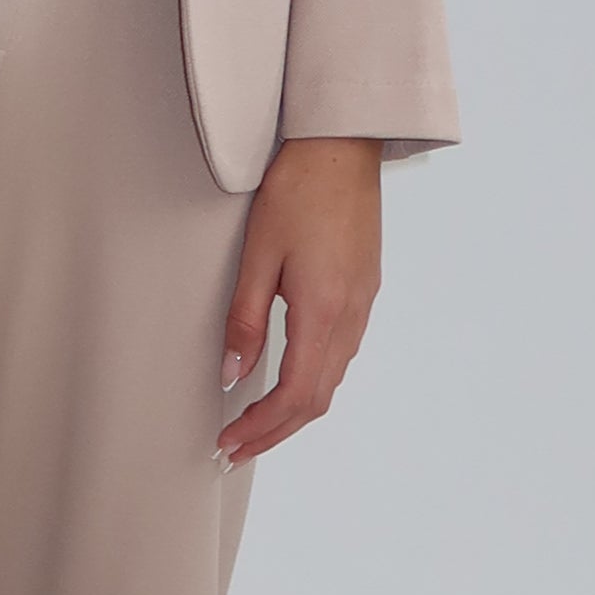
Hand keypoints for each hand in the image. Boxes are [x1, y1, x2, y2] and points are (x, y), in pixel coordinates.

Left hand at [218, 135, 383, 463]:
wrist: (343, 146)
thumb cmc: (298, 189)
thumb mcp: (258, 253)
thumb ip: (245, 319)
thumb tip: (232, 375)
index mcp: (323, 310)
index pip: (295, 394)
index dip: (261, 427)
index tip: (230, 441)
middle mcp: (351, 316)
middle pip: (317, 399)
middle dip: (275, 431)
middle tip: (236, 448)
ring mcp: (363, 304)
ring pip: (332, 380)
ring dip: (294, 411)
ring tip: (256, 423)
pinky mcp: (365, 289)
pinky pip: (342, 354)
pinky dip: (313, 381)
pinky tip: (288, 379)